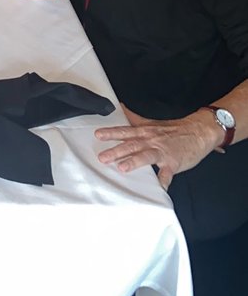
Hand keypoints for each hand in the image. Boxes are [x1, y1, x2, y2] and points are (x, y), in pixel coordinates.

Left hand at [95, 106, 219, 189]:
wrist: (198, 131)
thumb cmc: (173, 129)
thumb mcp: (152, 122)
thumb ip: (134, 119)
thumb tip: (120, 108)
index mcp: (145, 131)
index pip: (125, 131)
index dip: (111, 133)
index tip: (98, 135)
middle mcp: (151, 140)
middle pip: (132, 145)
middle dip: (116, 151)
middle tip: (102, 157)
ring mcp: (162, 151)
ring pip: (146, 156)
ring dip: (134, 161)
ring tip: (122, 168)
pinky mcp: (174, 162)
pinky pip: (167, 173)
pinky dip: (163, 180)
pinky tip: (159, 187)